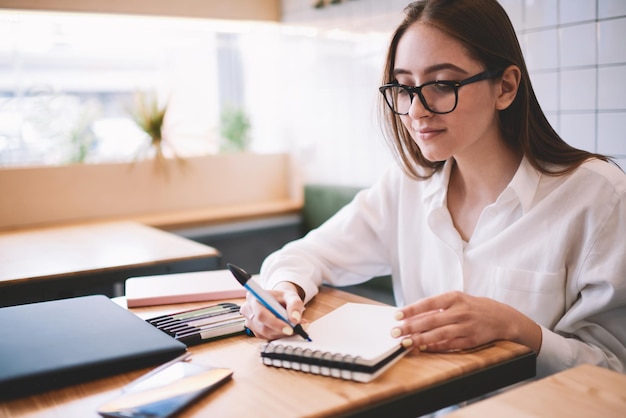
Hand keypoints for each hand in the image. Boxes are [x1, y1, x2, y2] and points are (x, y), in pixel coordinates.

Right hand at [239, 282, 306, 340]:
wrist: (279, 301)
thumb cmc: (283, 298)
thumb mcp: (291, 297)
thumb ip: (295, 305)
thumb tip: (295, 319)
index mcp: (253, 297)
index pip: (261, 314)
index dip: (275, 323)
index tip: (289, 329)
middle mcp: (248, 309)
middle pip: (262, 326)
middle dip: (280, 330)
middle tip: (295, 329)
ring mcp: (250, 321)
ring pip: (265, 333)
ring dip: (281, 332)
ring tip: (293, 326)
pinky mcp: (254, 331)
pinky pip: (266, 337)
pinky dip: (278, 335)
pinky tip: (285, 328)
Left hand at [391, 291, 541, 352]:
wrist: (501, 317)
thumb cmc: (471, 306)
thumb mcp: (455, 300)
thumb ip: (436, 307)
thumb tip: (411, 316)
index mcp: (454, 297)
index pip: (428, 303)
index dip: (411, 310)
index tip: (397, 315)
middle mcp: (460, 311)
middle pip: (431, 320)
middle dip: (411, 327)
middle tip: (395, 332)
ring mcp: (466, 327)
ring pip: (439, 334)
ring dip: (420, 339)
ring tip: (405, 342)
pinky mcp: (470, 340)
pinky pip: (449, 345)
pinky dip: (435, 347)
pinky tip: (422, 348)